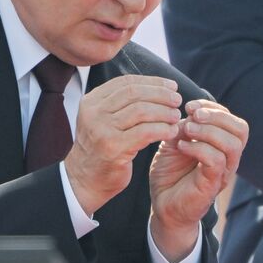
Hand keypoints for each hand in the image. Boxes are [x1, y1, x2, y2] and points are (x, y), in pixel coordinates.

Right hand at [64, 75, 182, 215]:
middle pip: (135, 93)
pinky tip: (172, 132)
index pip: (126, 82)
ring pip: (141, 111)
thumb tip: (157, 86)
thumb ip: (121, 104)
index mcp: (92, 102)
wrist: (84, 181)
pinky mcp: (112, 148)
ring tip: (176, 116)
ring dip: (164, 112)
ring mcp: (101, 130)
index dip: (153, 82)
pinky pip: (145, 132)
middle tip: (177, 100)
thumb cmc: (102, 149)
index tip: (172, 86)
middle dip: (161, 94)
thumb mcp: (104, 121)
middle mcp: (94, 113)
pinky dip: (162, 129)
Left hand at [149, 99, 247, 260]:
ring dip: (208, 131)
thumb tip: (190, 112)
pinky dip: (199, 148)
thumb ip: (185, 127)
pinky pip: (217, 161)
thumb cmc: (170, 173)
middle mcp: (229, 159)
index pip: (234, 121)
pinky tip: (181, 146)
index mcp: (223, 146)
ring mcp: (223, 173)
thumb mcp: (175, 142)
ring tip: (186, 130)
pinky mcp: (212, 184)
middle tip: (192, 114)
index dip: (214, 108)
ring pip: (232, 144)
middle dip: (217, 116)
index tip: (190, 105)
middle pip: (241, 130)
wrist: (162, 205)